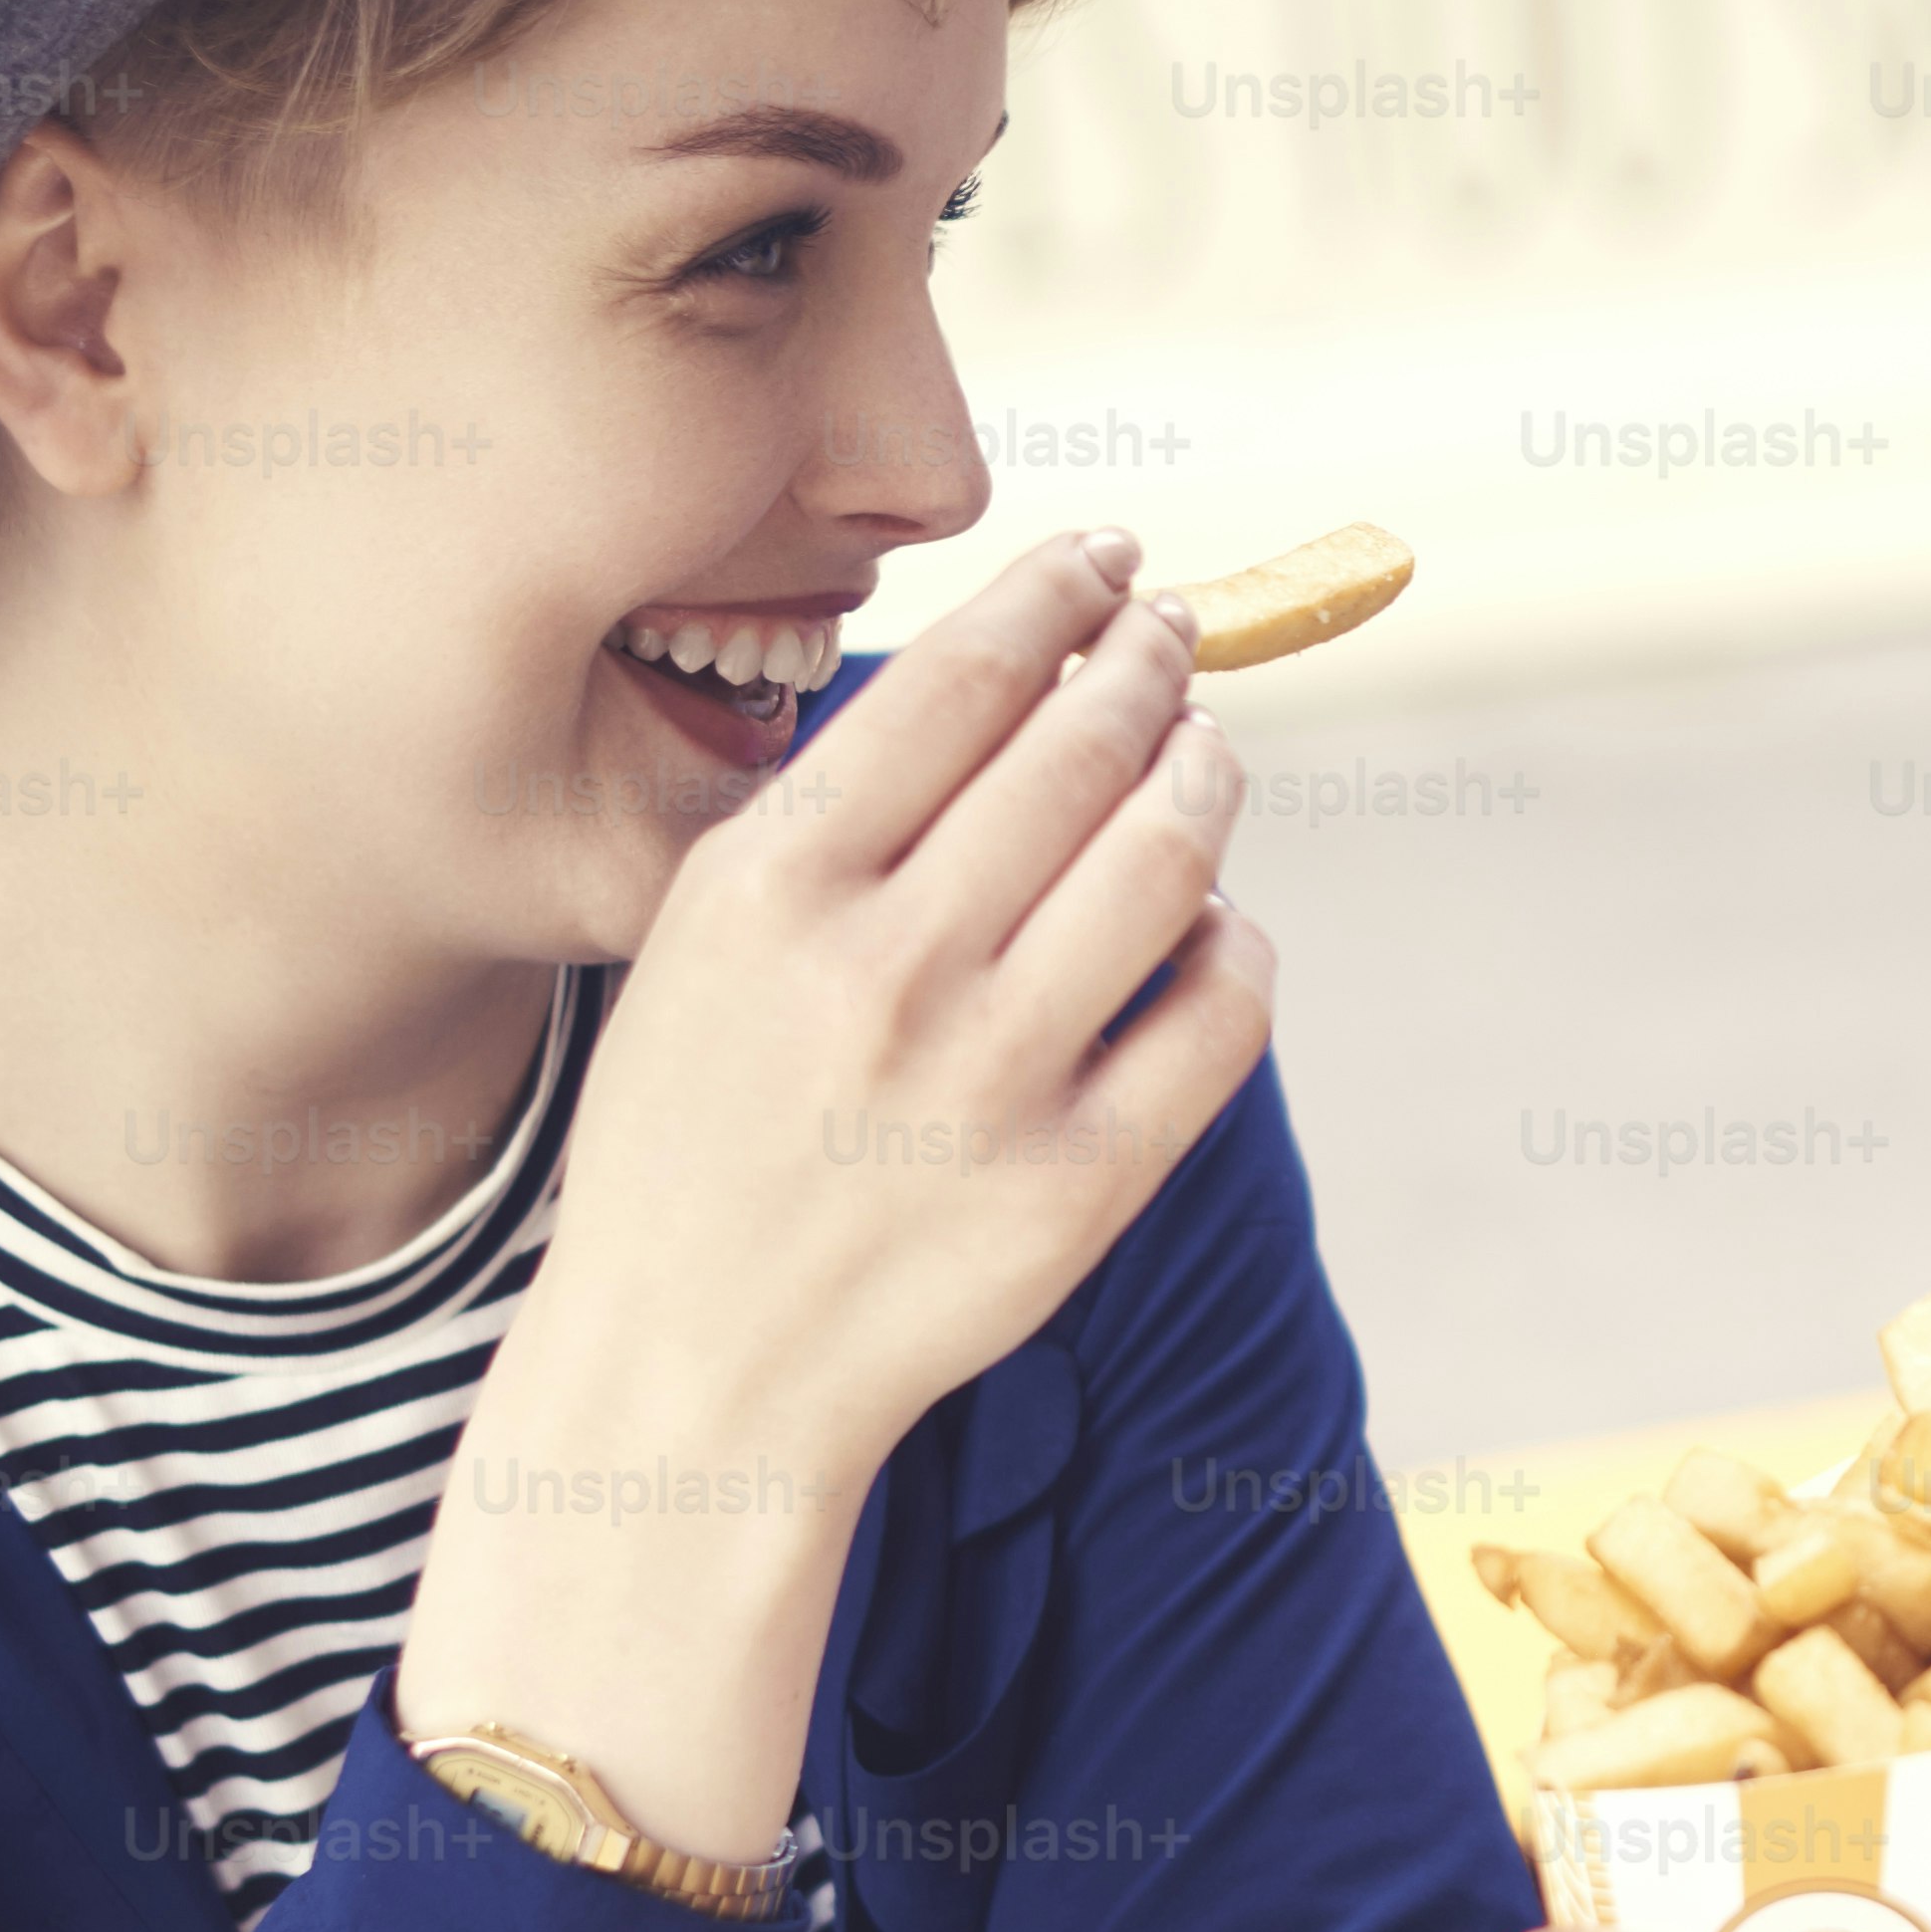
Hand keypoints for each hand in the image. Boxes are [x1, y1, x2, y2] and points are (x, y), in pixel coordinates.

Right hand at [529, 525, 1261, 1467]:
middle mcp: (887, 967)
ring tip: (1207, 746)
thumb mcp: (702, 942)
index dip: (1055, 594)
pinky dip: (1237, 944)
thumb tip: (1013, 672)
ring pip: (1170, 859)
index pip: (961, 679)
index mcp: (774, 886)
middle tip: (1173, 631)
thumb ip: (835, 815)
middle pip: (1081, 748)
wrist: (693, 1373)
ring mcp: (992, 1079)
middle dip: (1150, 662)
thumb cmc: (696, 1135)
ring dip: (1209, 774)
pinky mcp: (1080, 1184)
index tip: (1106, 558)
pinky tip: (1214, 924)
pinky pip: (1220, 1012)